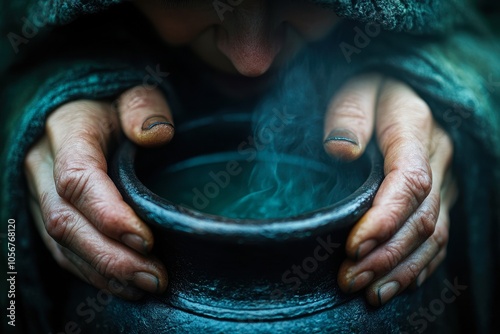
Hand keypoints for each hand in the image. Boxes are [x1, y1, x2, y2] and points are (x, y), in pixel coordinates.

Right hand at [24, 86, 173, 299]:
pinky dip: (92, 272)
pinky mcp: (49, 212)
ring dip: (104, 271)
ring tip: (146, 285)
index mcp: (67, 133)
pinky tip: (123, 284)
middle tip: (155, 276)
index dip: (109, 215)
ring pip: (62, 243)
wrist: (85, 111)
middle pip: (67, 221)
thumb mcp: (134, 92)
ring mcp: (41, 193)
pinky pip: (62, 250)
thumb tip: (158, 135)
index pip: (78, 180)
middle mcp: (44, 167)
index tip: (147, 239)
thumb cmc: (116, 104)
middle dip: (111, 256)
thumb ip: (144, 108)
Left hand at [323, 74, 457, 305]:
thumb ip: (348, 114)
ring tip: (369, 293)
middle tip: (348, 279)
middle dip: (385, 255)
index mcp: (416, 130)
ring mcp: (445, 179)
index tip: (352, 247)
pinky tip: (398, 283)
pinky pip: (440, 236)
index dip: (383, 220)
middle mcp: (439, 159)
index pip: (409, 183)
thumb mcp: (355, 86)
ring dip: (402, 269)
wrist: (402, 84)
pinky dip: (420, 265)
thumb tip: (340, 152)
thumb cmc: (370, 84)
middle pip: (421, 218)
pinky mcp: (442, 193)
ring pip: (434, 234)